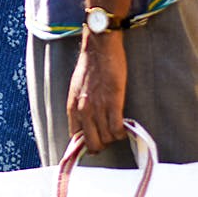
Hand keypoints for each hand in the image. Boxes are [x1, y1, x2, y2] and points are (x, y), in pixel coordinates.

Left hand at [67, 32, 127, 154]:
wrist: (99, 50)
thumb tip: (85, 123)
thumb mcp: (76, 90)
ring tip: (118, 131)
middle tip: (109, 140)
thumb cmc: (89, 68)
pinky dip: (122, 133)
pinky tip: (125, 128)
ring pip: (107, 138)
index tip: (94, 142)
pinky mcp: (113, 103)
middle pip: (92, 142)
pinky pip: (117, 129)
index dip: (86, 143)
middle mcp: (83, 111)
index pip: (76, 136)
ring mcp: (98, 108)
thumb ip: (79, 106)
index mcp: (72, 107)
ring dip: (114, 138)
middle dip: (101, 145)